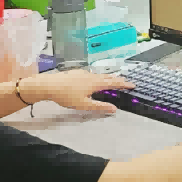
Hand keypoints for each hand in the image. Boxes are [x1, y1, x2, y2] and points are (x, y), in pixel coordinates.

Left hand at [21, 70, 135, 113]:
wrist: (49, 85)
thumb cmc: (66, 96)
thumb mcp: (84, 105)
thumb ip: (100, 106)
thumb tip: (114, 109)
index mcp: (95, 84)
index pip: (113, 83)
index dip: (123, 84)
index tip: (132, 84)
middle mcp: (91, 76)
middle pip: (108, 77)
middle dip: (118, 79)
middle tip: (125, 81)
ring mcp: (83, 73)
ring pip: (99, 75)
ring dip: (108, 77)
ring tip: (112, 79)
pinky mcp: (76, 72)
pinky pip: (91, 74)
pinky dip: (98, 76)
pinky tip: (93, 78)